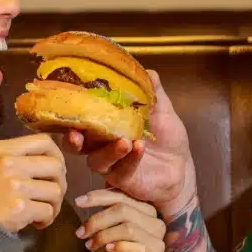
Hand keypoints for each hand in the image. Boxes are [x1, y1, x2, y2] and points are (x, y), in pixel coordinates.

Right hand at [0, 134, 66, 231]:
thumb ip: (14, 157)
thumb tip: (48, 161)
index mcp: (2, 149)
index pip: (44, 141)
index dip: (57, 155)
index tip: (56, 169)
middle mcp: (10, 163)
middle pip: (56, 166)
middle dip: (61, 183)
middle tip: (52, 195)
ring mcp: (16, 185)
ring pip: (55, 190)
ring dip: (54, 204)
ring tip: (43, 212)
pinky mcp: (20, 208)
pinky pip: (48, 211)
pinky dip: (47, 219)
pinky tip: (36, 223)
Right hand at [63, 71, 196, 217]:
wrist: (180, 166)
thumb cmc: (165, 137)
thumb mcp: (161, 110)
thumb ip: (152, 91)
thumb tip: (148, 72)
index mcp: (104, 124)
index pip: (81, 118)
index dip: (71, 113)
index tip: (70, 103)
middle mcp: (100, 145)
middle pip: (76, 144)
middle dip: (73, 138)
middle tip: (76, 133)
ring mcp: (110, 164)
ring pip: (96, 160)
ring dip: (109, 149)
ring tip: (125, 141)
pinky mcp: (122, 180)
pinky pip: (121, 170)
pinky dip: (130, 159)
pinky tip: (140, 148)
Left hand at [76, 189, 165, 251]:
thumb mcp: (107, 232)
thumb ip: (104, 215)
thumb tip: (85, 198)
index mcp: (145, 211)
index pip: (123, 196)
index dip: (99, 196)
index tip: (79, 201)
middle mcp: (155, 223)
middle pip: (124, 210)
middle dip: (97, 219)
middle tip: (80, 232)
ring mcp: (158, 242)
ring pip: (129, 228)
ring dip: (104, 235)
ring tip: (89, 245)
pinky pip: (140, 249)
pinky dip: (121, 247)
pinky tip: (108, 250)